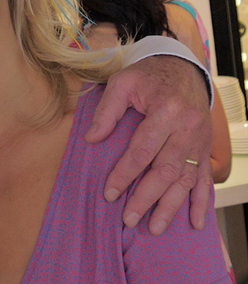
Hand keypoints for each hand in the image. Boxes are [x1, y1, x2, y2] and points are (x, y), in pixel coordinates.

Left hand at [86, 55, 211, 234]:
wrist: (183, 69)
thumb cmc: (148, 76)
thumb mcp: (122, 82)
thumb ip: (107, 110)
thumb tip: (92, 139)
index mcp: (166, 111)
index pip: (142, 150)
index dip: (125, 174)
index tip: (109, 193)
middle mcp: (187, 129)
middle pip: (165, 170)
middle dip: (146, 198)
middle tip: (129, 219)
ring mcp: (199, 141)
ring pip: (185, 179)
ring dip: (171, 206)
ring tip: (155, 228)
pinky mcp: (205, 148)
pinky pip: (205, 178)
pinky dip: (201, 202)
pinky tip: (196, 222)